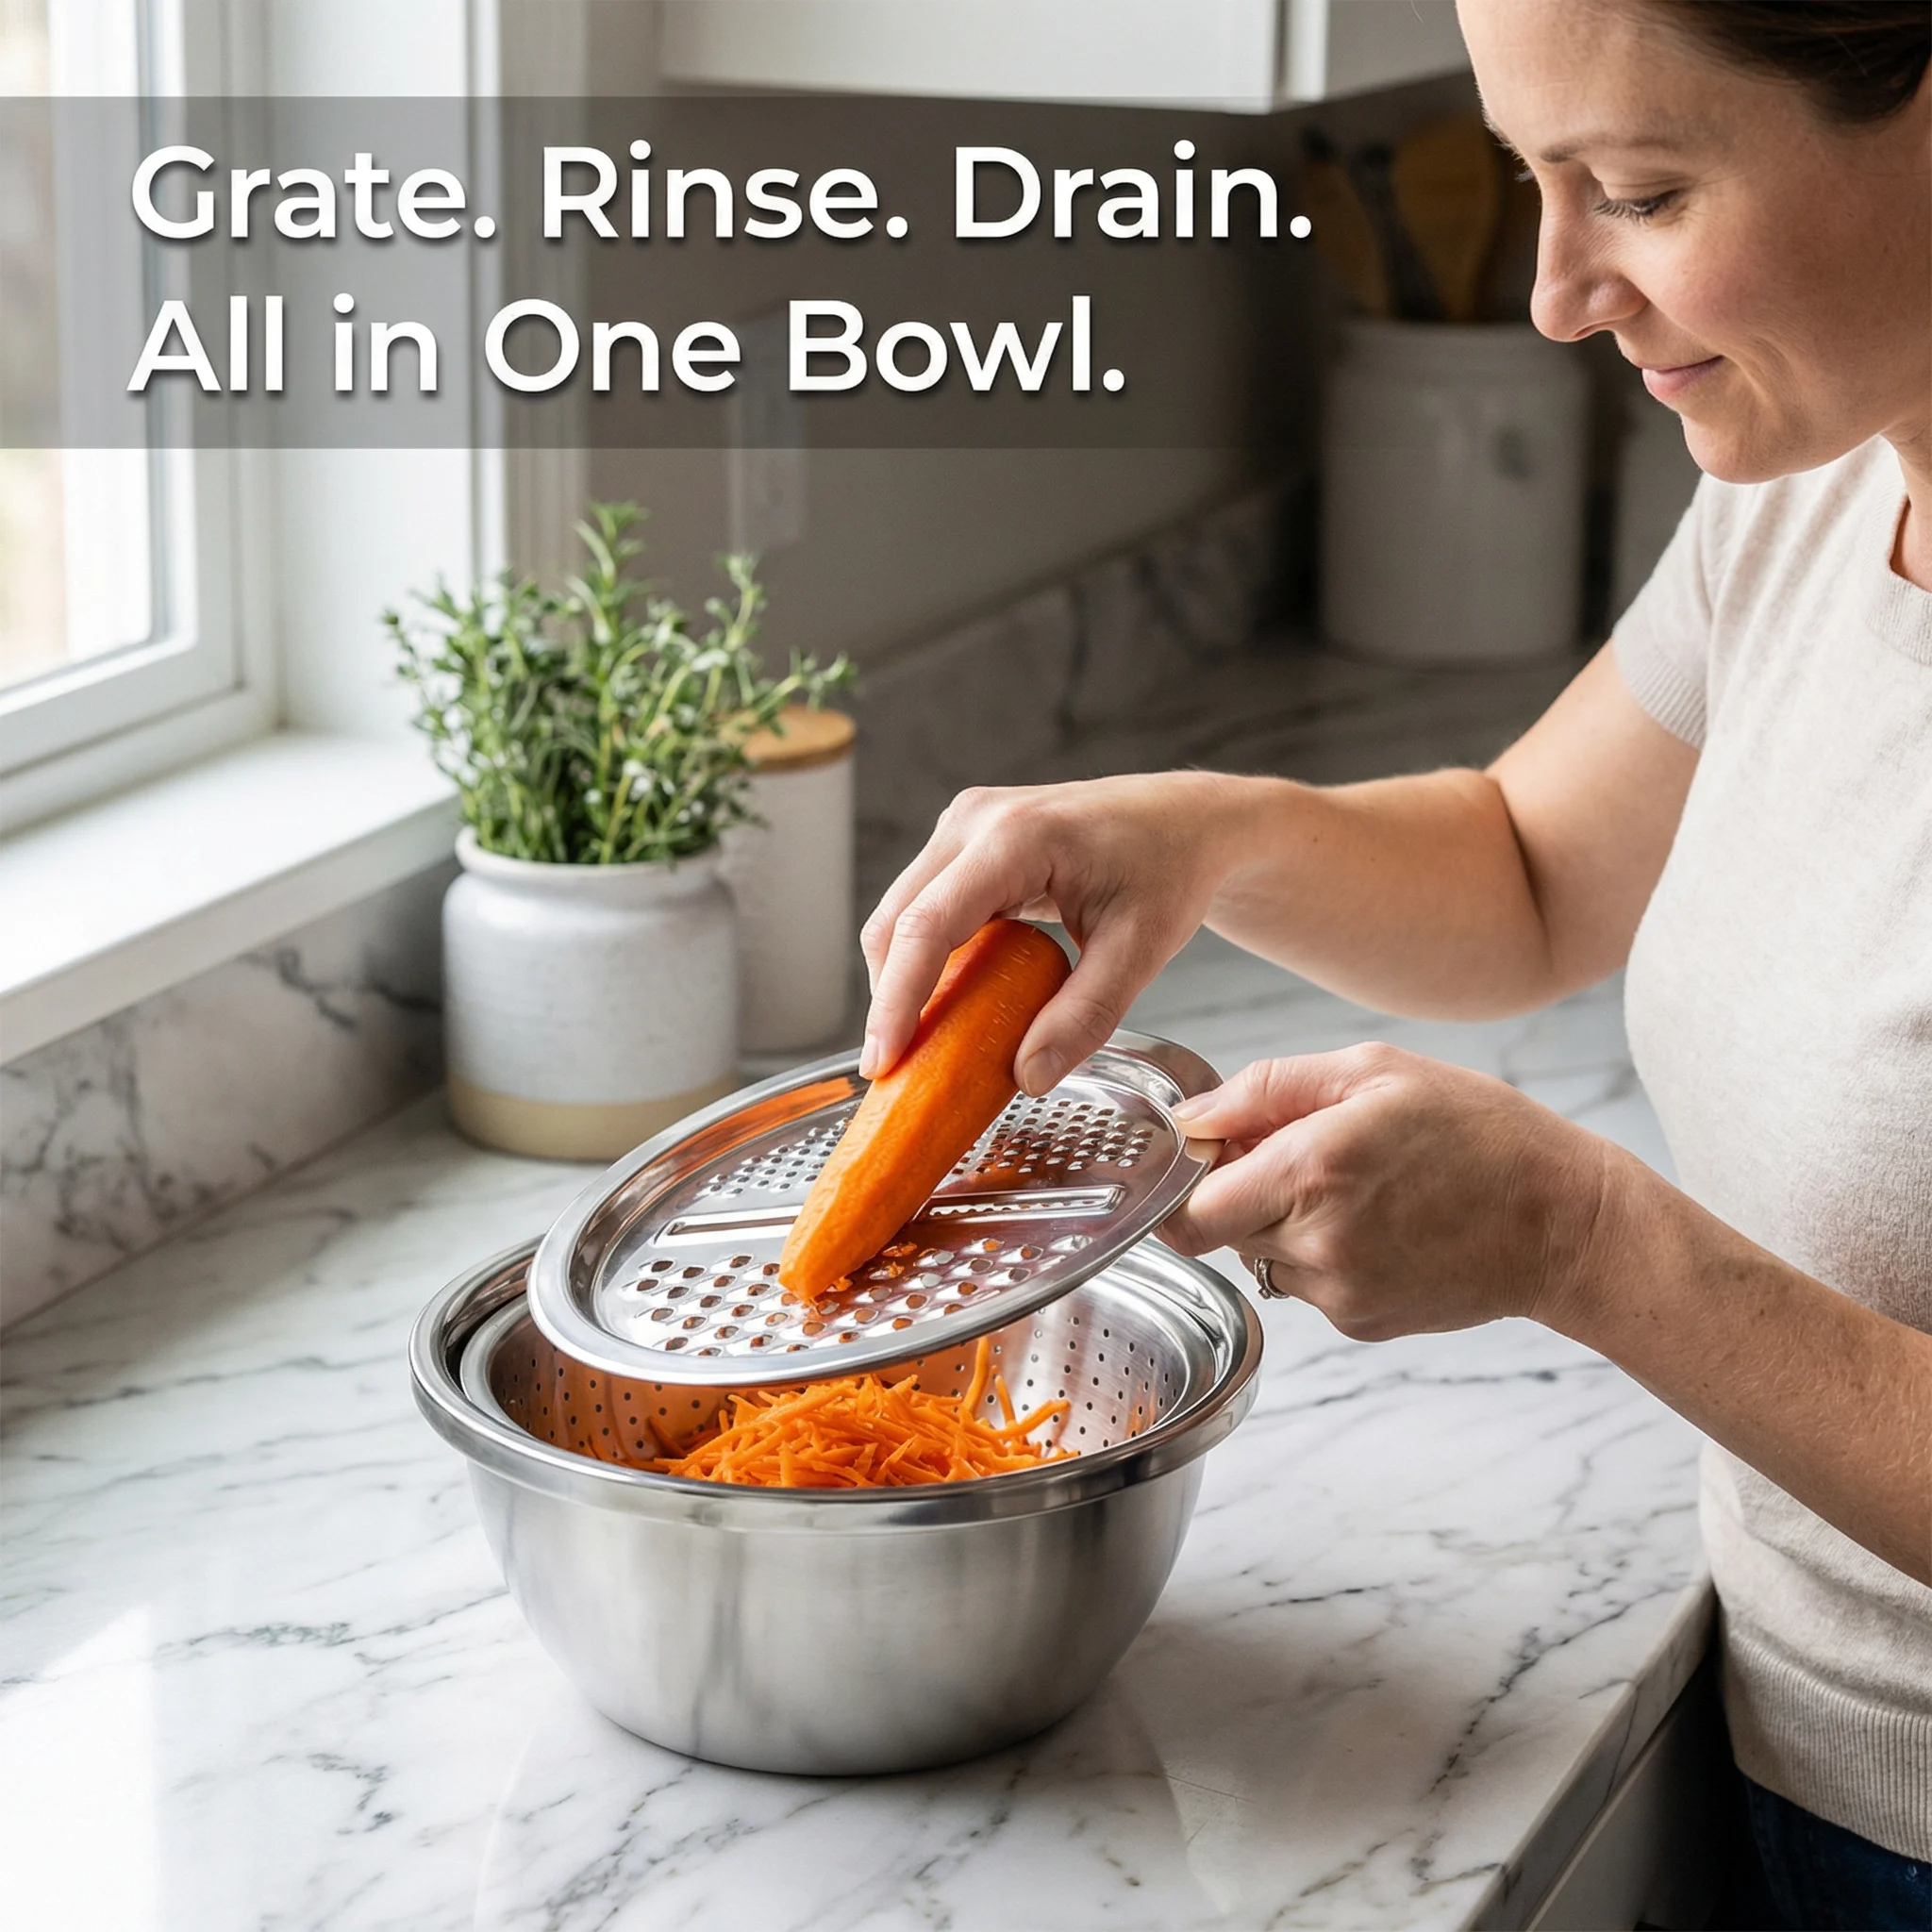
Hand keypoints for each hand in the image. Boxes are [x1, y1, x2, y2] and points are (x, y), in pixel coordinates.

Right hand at [859, 773, 1251, 1091]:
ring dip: (901, 979)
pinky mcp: (966, 841)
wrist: (1184, 819)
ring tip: (920, 1044)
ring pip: (900, 913)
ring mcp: (965, 825)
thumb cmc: (1168, 869)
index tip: (882, 1060)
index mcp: (1016, 838)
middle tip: (894, 1070)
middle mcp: (975, 821)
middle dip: (888, 999)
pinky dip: (924, 958)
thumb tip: (1028, 1078)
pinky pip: (924, 905)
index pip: (929, 924)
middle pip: (896, 919)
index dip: (896, 998)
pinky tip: (946, 1003)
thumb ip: (1085, 1016)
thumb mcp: (1139, 950)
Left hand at [1161, 1044, 1613, 1339]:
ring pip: (1261, 1257)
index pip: (1187, 1210)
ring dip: (1282, 1222)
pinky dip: (1322, 1253)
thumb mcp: (1375, 1070)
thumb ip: (1266, 1089)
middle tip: (1303, 1156)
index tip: (1214, 1154)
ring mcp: (1338, 1291)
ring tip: (1356, 1188)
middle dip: (1239, 1192)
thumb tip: (1193, 1119)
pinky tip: (1380, 1225)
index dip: (1186, 1182)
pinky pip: (1305, 1285)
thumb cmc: (1480, 1132)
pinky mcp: (1359, 1322)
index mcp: (1312, 1169)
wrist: (1565, 1222)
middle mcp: (1317, 1241)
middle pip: (1219, 1231)